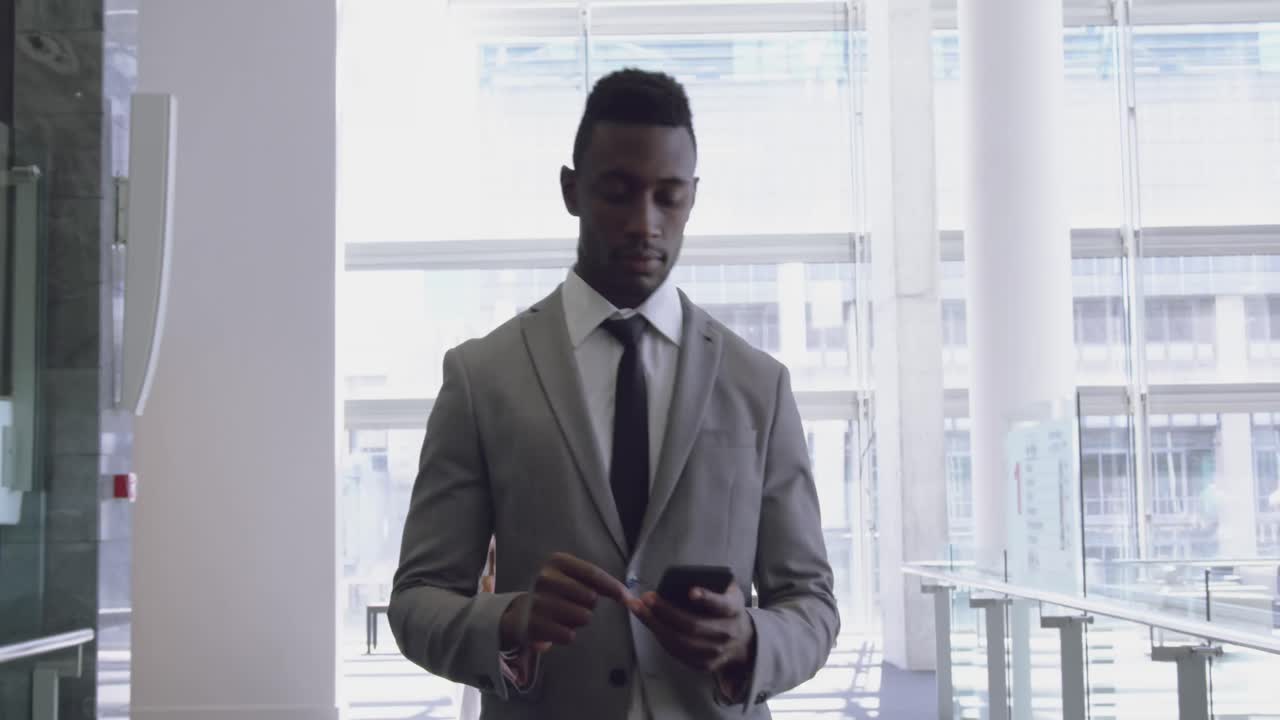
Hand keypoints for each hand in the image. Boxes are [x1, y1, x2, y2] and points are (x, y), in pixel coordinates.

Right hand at [499, 552, 632, 653]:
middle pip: (590, 597)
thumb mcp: (574, 578)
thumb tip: (629, 597)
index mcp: (557, 561)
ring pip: (582, 617)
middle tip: (576, 605)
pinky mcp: (533, 625)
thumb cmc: (557, 593)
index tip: (627, 598)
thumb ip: (600, 583)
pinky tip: (558, 629)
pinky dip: (568, 635)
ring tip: (565, 616)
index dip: (613, 587)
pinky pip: (569, 635)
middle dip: (589, 605)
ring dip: (579, 620)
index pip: (593, 573)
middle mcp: (545, 578)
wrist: (522, 612)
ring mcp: (538, 601)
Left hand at [630, 582, 754, 673]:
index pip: (721, 605)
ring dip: (655, 625)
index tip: (691, 592)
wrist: (742, 641)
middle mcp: (726, 633)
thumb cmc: (728, 609)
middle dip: (666, 612)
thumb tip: (683, 578)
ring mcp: (715, 652)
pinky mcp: (704, 665)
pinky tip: (649, 623)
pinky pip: (677, 652)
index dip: (706, 598)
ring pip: (680, 642)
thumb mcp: (728, 591)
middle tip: (646, 598)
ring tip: (639, 609)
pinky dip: (660, 637)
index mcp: (733, 610)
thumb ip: (713, 583)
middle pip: (692, 625)